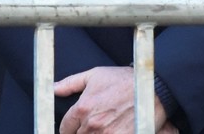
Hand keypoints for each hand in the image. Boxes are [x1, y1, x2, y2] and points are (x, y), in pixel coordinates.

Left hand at [54, 66, 169, 132]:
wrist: (151, 88)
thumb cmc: (124, 80)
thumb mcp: (95, 75)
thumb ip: (70, 83)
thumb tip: (52, 89)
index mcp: (82, 108)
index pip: (65, 128)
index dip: (69, 128)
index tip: (74, 128)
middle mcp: (91, 124)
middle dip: (83, 132)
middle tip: (94, 124)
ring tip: (106, 127)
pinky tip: (114, 130)